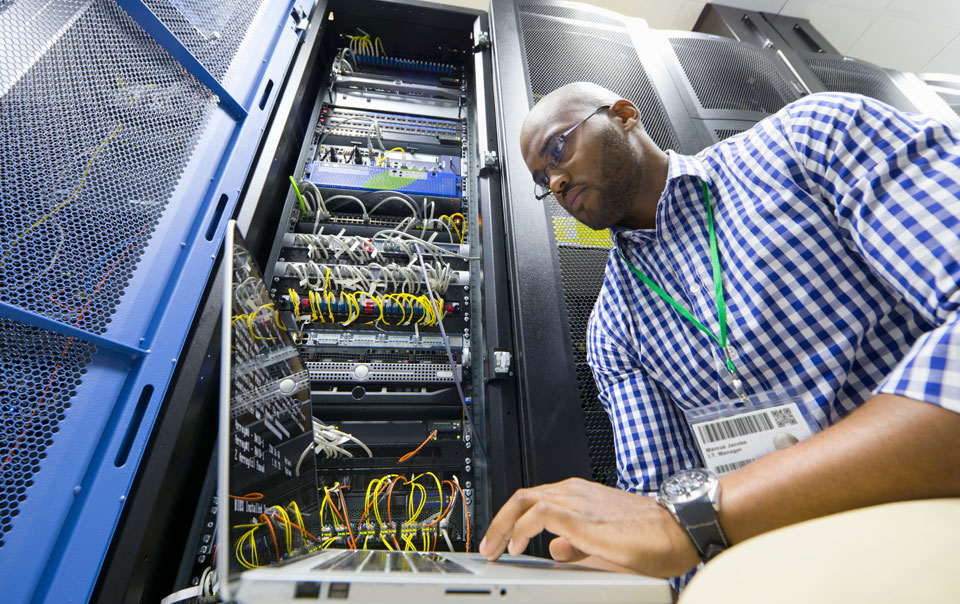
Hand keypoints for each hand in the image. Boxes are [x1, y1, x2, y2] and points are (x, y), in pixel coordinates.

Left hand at [479, 477, 699, 577]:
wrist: (680, 528)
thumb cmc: (652, 535)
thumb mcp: (604, 542)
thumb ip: (577, 544)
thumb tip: (556, 550)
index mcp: (579, 496)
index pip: (533, 500)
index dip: (510, 519)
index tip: (500, 542)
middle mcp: (575, 493)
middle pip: (523, 497)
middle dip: (499, 522)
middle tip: (488, 547)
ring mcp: (579, 503)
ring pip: (526, 501)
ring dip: (504, 525)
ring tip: (496, 549)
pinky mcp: (585, 519)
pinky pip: (542, 514)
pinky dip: (523, 528)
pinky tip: (519, 546)